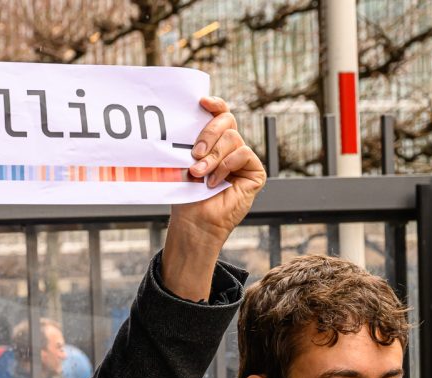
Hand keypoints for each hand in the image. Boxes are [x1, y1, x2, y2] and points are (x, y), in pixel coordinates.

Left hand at [161, 97, 266, 300]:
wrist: (193, 222)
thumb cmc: (185, 195)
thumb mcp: (182, 163)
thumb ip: (187, 144)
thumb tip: (176, 124)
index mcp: (213, 142)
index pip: (219, 114)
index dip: (214, 104)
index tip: (202, 102)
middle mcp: (230, 147)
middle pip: (227, 121)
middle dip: (208, 134)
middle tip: (194, 154)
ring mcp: (243, 159)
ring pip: (233, 139)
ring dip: (212, 157)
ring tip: (198, 174)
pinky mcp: (255, 171)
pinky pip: (243, 153)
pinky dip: (225, 166)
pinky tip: (214, 181)